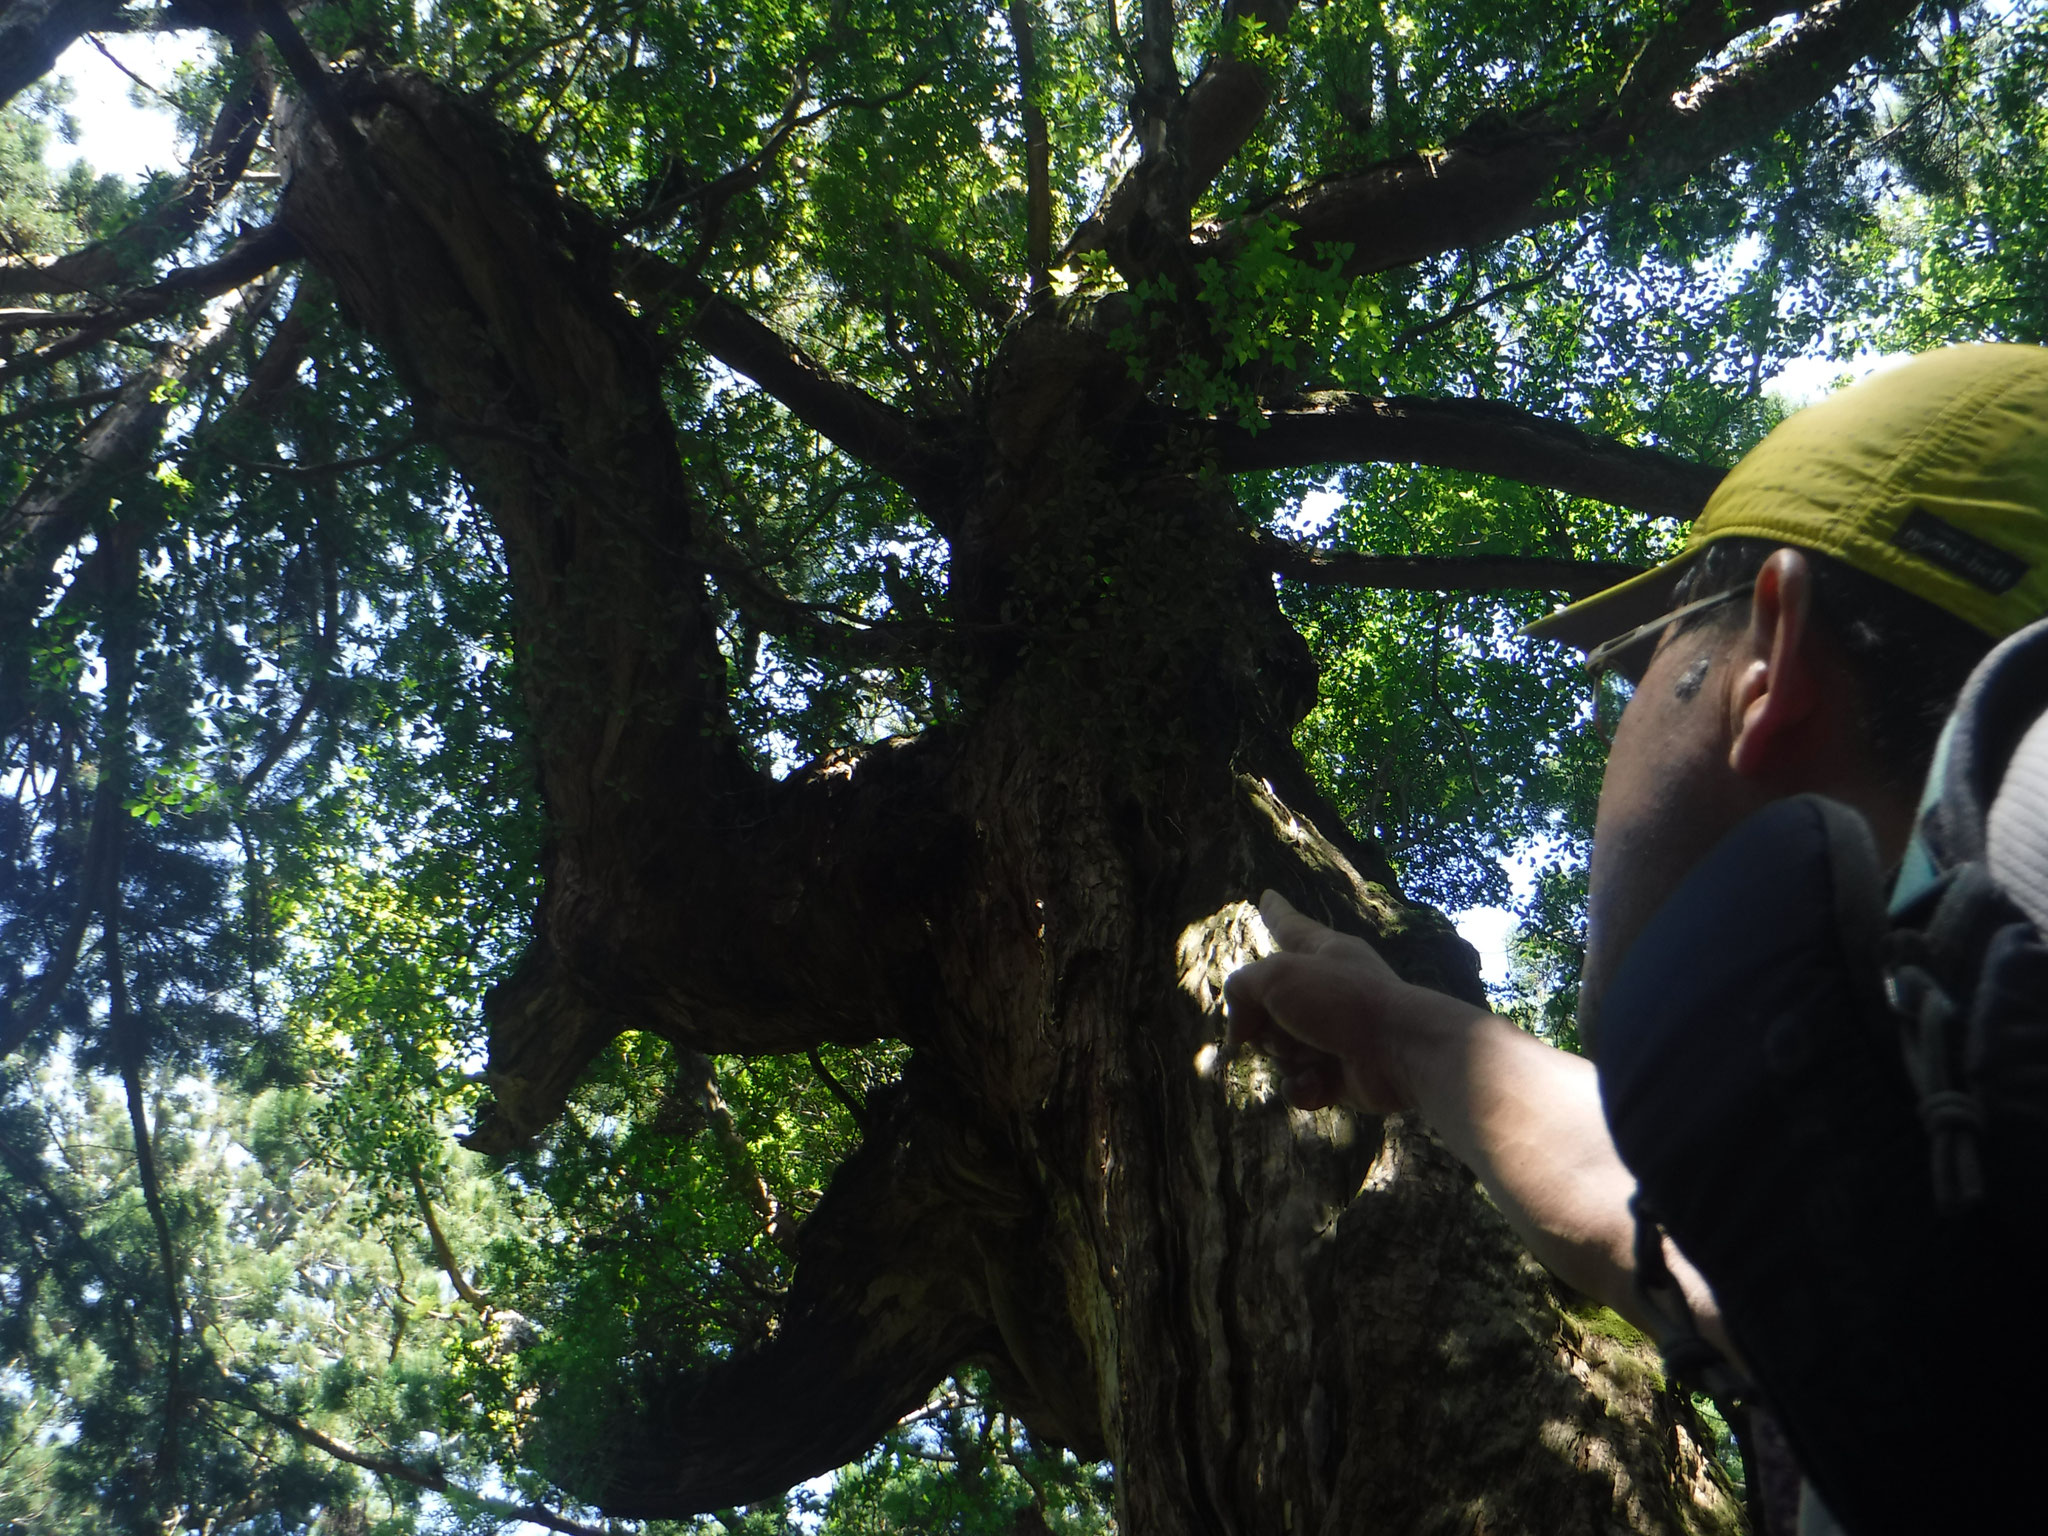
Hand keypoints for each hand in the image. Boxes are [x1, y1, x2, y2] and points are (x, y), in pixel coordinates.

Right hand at [1222, 889, 1429, 1112]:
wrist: (1400, 1053)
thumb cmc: (1342, 1001)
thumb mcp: (1277, 976)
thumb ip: (1242, 989)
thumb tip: (1240, 1033)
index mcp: (1323, 952)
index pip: (1289, 926)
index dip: (1275, 912)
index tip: (1267, 896)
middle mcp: (1327, 990)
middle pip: (1267, 1004)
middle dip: (1265, 1022)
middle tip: (1287, 1023)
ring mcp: (1332, 1034)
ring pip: (1278, 1048)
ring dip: (1287, 1056)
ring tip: (1315, 1053)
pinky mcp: (1337, 1074)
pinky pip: (1298, 1083)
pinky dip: (1303, 1085)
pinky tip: (1320, 1082)